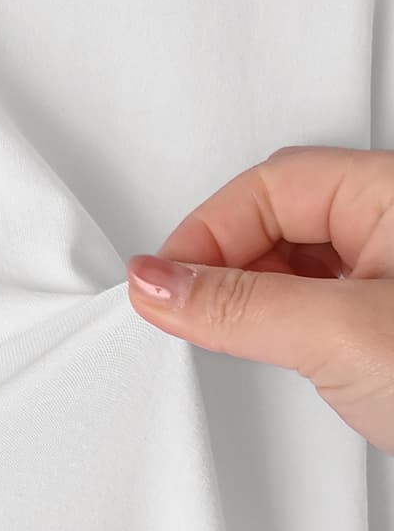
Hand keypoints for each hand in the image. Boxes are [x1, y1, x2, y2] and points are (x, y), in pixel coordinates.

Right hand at [126, 145, 393, 453]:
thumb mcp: (343, 335)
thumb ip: (240, 305)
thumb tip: (160, 281)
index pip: (271, 186)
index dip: (207, 230)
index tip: (165, 283)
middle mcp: (393, 227)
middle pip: (274, 217)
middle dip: (218, 261)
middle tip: (184, 309)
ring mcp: (386, 278)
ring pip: (286, 262)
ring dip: (239, 294)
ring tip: (215, 330)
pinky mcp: (379, 324)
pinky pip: (303, 302)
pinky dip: (266, 322)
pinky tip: (257, 344)